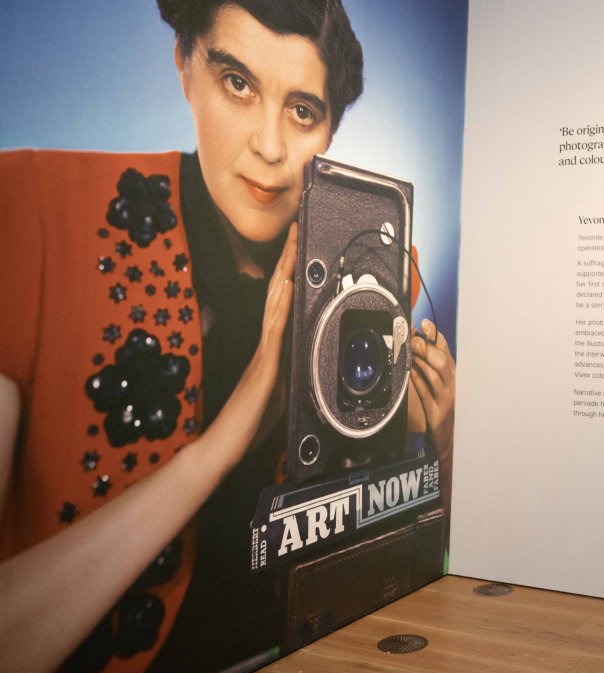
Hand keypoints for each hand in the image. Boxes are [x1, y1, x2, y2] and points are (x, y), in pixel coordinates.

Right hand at [210, 223, 295, 457]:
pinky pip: (276, 331)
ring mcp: (264, 351)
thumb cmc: (252, 421)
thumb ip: (293, 369)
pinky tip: (288, 287)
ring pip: (277, 303)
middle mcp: (266, 342)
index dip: (291, 272)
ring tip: (294, 244)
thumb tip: (308, 354)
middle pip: (279, 292)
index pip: (283, 301)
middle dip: (289, 260)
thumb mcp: (283, 389)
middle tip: (298, 228)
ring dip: (286, 272)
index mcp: (272, 346)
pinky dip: (283, 306)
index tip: (299, 246)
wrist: (226, 444)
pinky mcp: (265, 366)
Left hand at [409, 318, 455, 458]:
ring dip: (423, 363)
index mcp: (450, 371)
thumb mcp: (435, 378)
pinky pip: (427, 393)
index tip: (425, 323)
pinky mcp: (436, 409)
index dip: (435, 335)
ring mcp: (445, 396)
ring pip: (436, 376)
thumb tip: (414, 337)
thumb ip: (426, 360)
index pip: (445, 349)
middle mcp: (451, 382)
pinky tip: (410, 374)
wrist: (445, 431)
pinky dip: (419, 382)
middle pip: (443, 362)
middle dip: (428, 349)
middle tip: (414, 340)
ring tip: (411, 354)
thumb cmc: (438, 400)